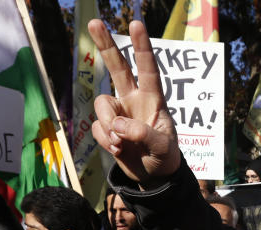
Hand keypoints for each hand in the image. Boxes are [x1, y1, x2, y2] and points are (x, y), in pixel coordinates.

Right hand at [88, 20, 180, 183]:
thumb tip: (118, 126)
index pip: (148, 69)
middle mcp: (133, 101)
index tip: (136, 24)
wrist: (154, 177)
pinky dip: (106, 142)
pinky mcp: (106, 129)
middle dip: (105, 45)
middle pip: (117, 68)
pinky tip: (119, 150)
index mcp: (153, 100)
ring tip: (121, 145)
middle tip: (94, 22)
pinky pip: (97, 129)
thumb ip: (144, 134)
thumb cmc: (165, 157)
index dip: (141, 47)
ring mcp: (118, 114)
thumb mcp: (163, 148)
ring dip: (108, 126)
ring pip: (102, 107)